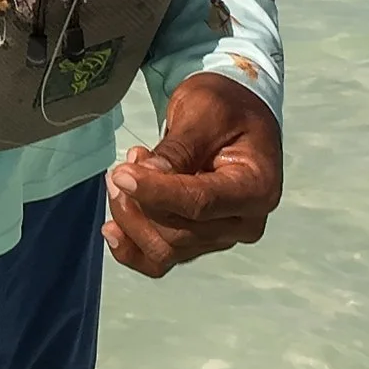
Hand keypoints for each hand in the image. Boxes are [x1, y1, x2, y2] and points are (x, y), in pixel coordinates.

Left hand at [104, 71, 282, 276]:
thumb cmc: (225, 108)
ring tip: (120, 177)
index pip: (200, 203)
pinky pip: (162, 260)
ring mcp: (222, 236)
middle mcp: (244, 222)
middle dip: (138, 201)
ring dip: (131, 218)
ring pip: (165, 248)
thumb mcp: (205, 111)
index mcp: (256, 188)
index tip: (122, 175)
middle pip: (179, 230)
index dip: (156, 193)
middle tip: (123, 164)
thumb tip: (146, 174)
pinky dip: (133, 248)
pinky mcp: (199, 241)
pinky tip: (112, 230)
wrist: (234, 114)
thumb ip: (179, 147)